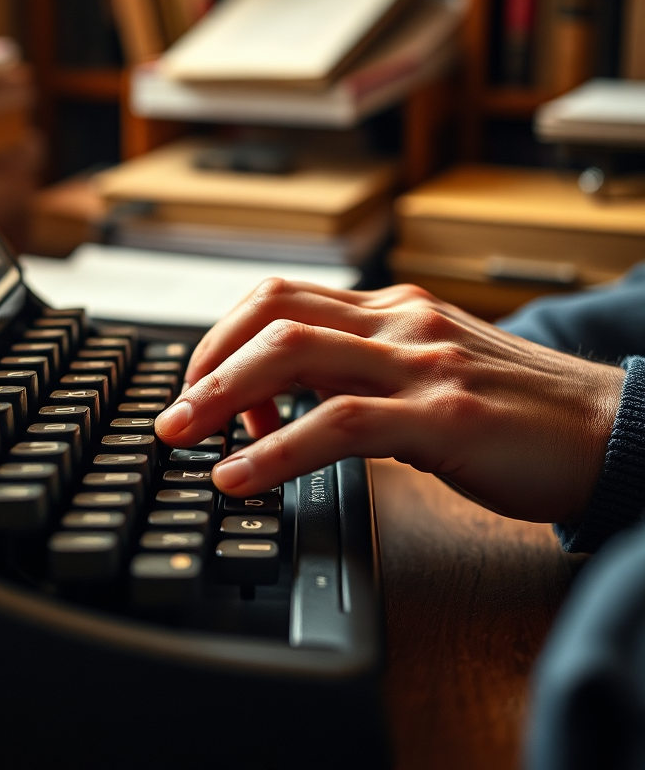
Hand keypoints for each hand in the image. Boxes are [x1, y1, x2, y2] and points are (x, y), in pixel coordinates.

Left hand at [154, 278, 624, 524]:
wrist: (614, 432)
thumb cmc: (515, 411)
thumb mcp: (424, 373)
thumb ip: (357, 374)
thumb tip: (277, 399)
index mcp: (392, 310)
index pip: (282, 299)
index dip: (224, 338)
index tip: (199, 387)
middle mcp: (400, 321)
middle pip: (273, 313)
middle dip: (206, 360)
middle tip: (173, 412)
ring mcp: (421, 363)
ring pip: (294, 353)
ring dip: (219, 395)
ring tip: (182, 436)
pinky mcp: (444, 416)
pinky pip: (338, 424)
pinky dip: (274, 449)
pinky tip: (240, 475)